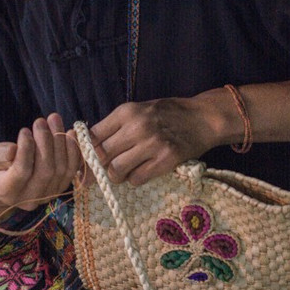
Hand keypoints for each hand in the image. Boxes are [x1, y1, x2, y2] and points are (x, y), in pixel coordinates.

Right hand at [0, 112, 80, 208]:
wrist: (8, 181)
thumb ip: (0, 155)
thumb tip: (14, 150)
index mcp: (7, 191)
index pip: (21, 171)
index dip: (25, 150)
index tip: (24, 130)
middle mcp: (30, 199)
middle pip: (45, 171)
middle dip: (45, 142)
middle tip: (40, 121)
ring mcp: (48, 195)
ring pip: (61, 169)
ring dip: (60, 142)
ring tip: (54, 120)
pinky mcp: (61, 188)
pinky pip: (72, 170)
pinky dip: (73, 151)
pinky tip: (70, 133)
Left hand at [89, 98, 218, 185]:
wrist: (203, 117)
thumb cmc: (168, 114)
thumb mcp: (139, 110)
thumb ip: (116, 126)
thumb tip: (89, 149)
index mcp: (126, 111)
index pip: (93, 136)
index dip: (86, 152)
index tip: (87, 160)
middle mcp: (137, 126)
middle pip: (102, 156)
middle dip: (100, 167)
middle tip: (104, 170)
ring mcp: (152, 144)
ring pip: (116, 170)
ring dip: (116, 176)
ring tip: (124, 172)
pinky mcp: (166, 160)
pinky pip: (137, 179)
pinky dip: (135, 179)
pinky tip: (141, 172)